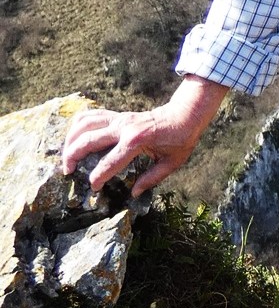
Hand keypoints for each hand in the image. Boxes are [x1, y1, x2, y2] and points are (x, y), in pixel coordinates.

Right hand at [61, 76, 228, 197]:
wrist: (184, 114)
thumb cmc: (180, 140)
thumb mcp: (172, 163)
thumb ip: (151, 179)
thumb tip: (133, 193)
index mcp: (137, 141)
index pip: (110, 162)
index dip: (98, 177)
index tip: (93, 188)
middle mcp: (124, 127)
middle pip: (88, 140)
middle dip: (73, 156)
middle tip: (68, 172)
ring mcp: (119, 118)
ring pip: (84, 124)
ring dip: (70, 139)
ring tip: (66, 157)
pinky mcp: (117, 115)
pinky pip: (91, 115)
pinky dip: (78, 124)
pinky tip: (73, 138)